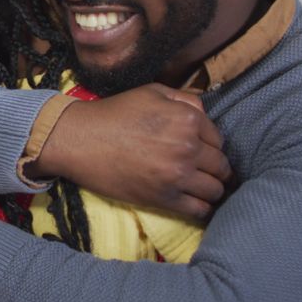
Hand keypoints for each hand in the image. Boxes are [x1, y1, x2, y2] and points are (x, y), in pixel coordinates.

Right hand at [30, 83, 232, 220]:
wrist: (80, 140)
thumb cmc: (115, 113)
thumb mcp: (152, 92)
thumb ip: (185, 100)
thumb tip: (205, 116)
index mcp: (188, 119)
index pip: (218, 139)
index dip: (211, 145)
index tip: (204, 151)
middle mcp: (188, 147)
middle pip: (221, 166)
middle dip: (217, 169)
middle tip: (209, 172)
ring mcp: (177, 175)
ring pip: (215, 190)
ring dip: (213, 189)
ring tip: (204, 188)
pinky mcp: (164, 198)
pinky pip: (199, 209)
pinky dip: (204, 208)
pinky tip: (198, 204)